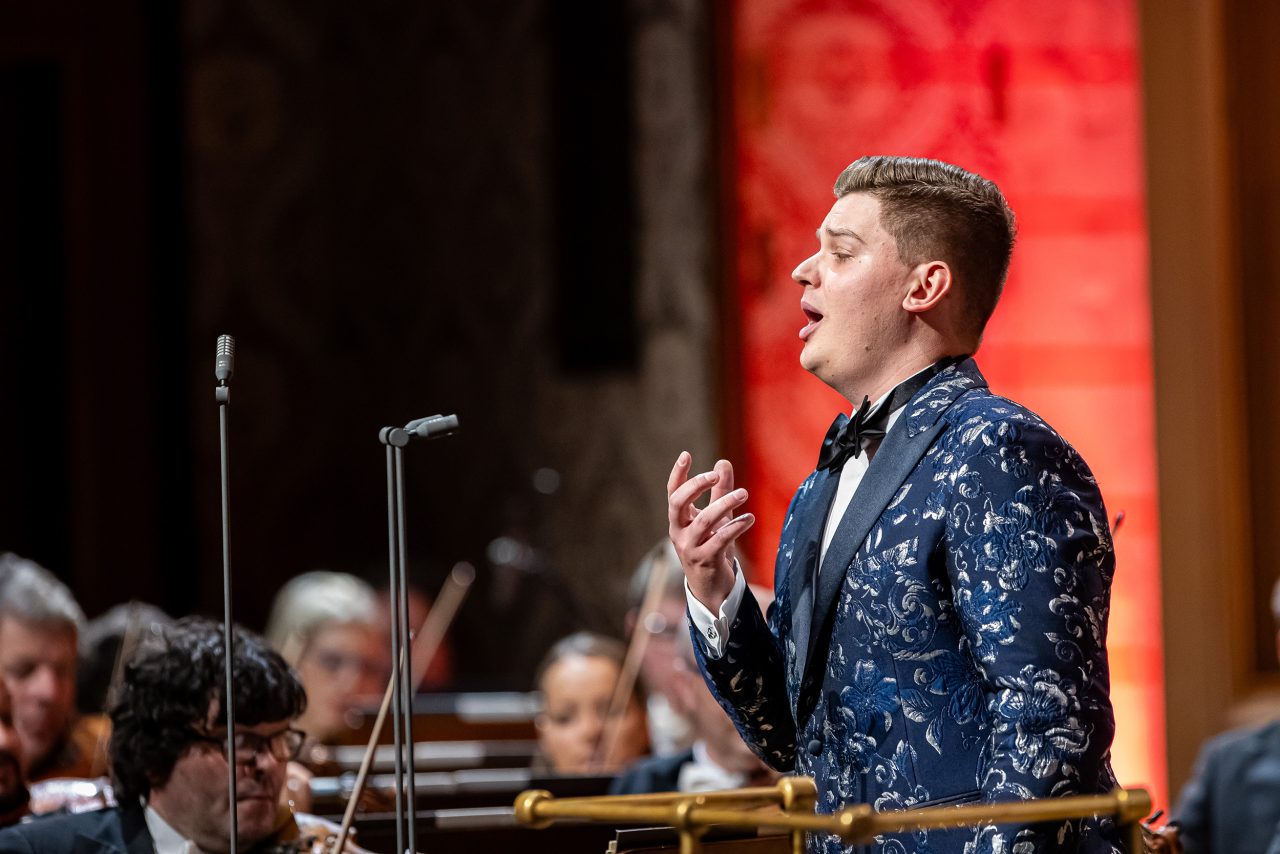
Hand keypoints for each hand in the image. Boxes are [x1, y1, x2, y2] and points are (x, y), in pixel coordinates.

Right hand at [667, 452, 754, 613]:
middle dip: (695, 486)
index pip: (673, 492)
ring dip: (724, 504)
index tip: (686, 455)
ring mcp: (690, 547)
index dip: (678, 474)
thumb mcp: (717, 517)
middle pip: (678, 503)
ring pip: (703, 521)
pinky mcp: (705, 560)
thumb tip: (723, 462)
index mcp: (679, 519)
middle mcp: (679, 532)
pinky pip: (720, 540)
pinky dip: (735, 527)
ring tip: (744, 494)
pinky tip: (749, 518)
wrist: (711, 587)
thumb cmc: (711, 546)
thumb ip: (720, 491)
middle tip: (715, 475)